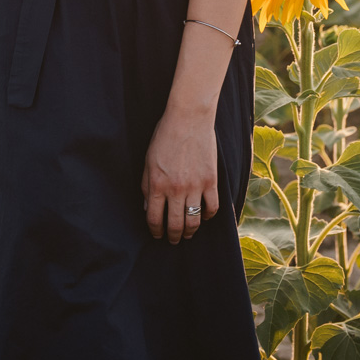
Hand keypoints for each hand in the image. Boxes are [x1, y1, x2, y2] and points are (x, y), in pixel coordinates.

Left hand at [142, 107, 217, 243]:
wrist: (188, 119)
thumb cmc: (165, 137)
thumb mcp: (148, 161)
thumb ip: (147, 186)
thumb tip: (148, 208)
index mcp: (157, 184)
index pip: (155, 219)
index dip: (155, 231)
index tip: (157, 235)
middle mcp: (176, 189)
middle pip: (175, 225)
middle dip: (173, 237)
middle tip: (173, 240)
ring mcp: (195, 186)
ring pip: (193, 220)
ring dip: (190, 231)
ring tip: (188, 233)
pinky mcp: (211, 181)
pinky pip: (212, 207)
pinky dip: (209, 216)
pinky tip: (205, 216)